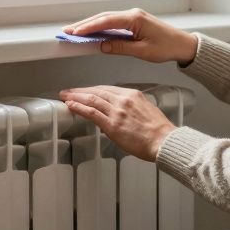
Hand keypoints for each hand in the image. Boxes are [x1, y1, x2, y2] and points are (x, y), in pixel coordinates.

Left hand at [59, 85, 175, 160]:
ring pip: (92, 100)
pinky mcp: (112, 125)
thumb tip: (117, 114)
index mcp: (132, 95)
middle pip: (97, 91)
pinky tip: (71, 106)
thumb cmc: (158, 131)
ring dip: (76, 97)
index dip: (93, 89)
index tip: (84, 90)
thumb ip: (130, 109)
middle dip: (80, 91)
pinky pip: (92, 113)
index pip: (107, 89)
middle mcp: (123, 100)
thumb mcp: (146, 111)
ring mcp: (117, 112)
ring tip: (65, 96)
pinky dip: (79, 108)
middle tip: (69, 91)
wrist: (164, 141)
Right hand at [63, 8, 198, 65]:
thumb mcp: (143, 51)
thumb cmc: (167, 47)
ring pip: (107, 19)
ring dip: (91, 25)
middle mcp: (132, 14)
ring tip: (75, 32)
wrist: (182, 44)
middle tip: (68, 31)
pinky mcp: (134, 22)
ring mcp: (133, 17)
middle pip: (103, 18)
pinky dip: (101, 27)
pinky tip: (92, 33)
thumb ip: (121, 47)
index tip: (75, 32)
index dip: (89, 27)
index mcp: (135, 19)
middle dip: (84, 25)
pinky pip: (113, 23)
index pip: (106, 21)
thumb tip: (103, 46)